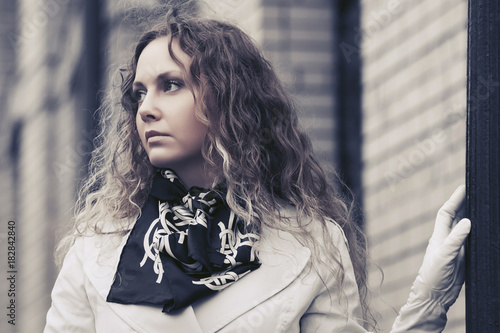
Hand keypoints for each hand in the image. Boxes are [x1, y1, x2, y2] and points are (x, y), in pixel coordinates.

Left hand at [414, 185, 470, 309]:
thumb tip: (468, 221)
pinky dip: (477, 234)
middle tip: (476, 191)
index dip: (454, 199)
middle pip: (457, 217)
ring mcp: (456, 249)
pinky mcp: (464, 259)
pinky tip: (485, 230)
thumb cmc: (433, 276)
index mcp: (440, 236)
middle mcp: (447, 239)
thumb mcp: (445, 256)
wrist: (434, 296)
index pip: (447, 212)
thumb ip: (456, 240)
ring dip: (472, 216)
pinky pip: (472, 242)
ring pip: (465, 228)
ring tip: (482, 205)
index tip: (464, 187)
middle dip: (465, 204)